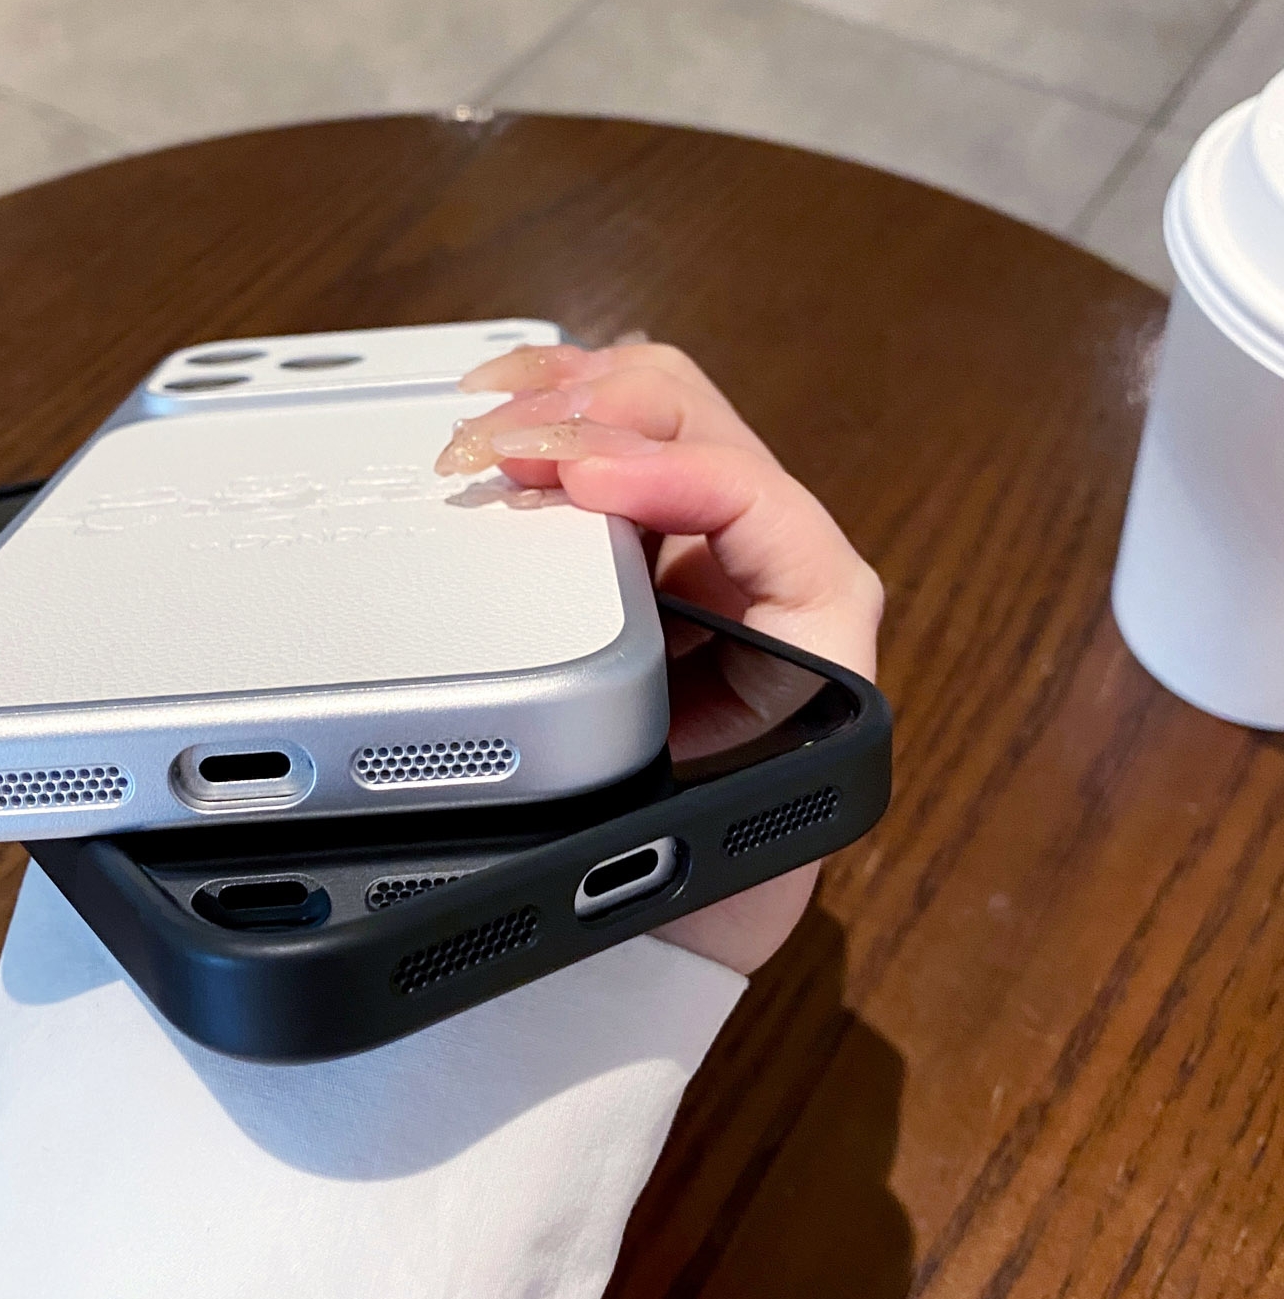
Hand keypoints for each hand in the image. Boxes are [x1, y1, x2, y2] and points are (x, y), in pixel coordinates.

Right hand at [437, 340, 883, 975]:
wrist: (680, 907)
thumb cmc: (710, 868)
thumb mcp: (718, 808)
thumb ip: (685, 734)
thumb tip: (596, 634)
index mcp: (814, 611)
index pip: (757, 497)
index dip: (668, 471)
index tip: (574, 478)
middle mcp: (760, 552)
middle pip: (694, 417)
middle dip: (596, 410)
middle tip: (499, 445)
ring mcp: (695, 532)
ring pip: (649, 403)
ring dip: (564, 391)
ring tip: (485, 414)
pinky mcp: (637, 533)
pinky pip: (604, 431)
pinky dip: (548, 402)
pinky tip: (495, 402)